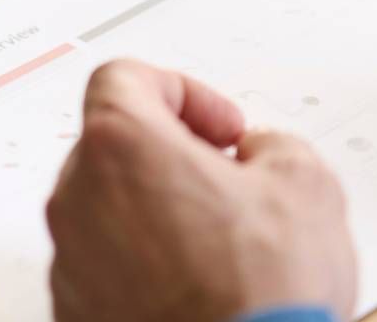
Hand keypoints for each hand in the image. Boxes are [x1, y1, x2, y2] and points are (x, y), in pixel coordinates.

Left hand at [45, 60, 356, 321]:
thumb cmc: (262, 296)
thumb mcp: (307, 186)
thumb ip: (275, 145)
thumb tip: (261, 155)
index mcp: (120, 146)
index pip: (124, 78)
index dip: (184, 92)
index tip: (222, 129)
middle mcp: (77, 199)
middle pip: (112, 148)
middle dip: (171, 156)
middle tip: (228, 184)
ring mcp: (69, 261)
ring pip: (106, 211)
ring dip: (156, 214)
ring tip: (219, 248)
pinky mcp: (74, 312)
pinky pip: (104, 269)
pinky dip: (142, 268)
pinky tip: (196, 291)